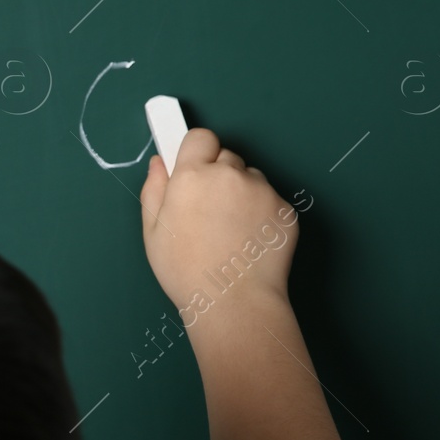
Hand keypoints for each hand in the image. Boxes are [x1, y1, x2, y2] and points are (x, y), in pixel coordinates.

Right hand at [138, 128, 296, 319]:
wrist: (234, 302)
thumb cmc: (185, 271)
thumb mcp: (153, 232)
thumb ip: (154, 190)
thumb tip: (160, 163)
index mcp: (193, 176)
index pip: (200, 137)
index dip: (196, 152)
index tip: (194, 170)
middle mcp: (230, 174)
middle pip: (227, 157)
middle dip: (219, 175)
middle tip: (210, 212)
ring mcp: (262, 191)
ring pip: (250, 178)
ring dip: (241, 194)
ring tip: (230, 232)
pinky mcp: (285, 210)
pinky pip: (270, 201)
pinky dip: (261, 215)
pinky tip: (249, 241)